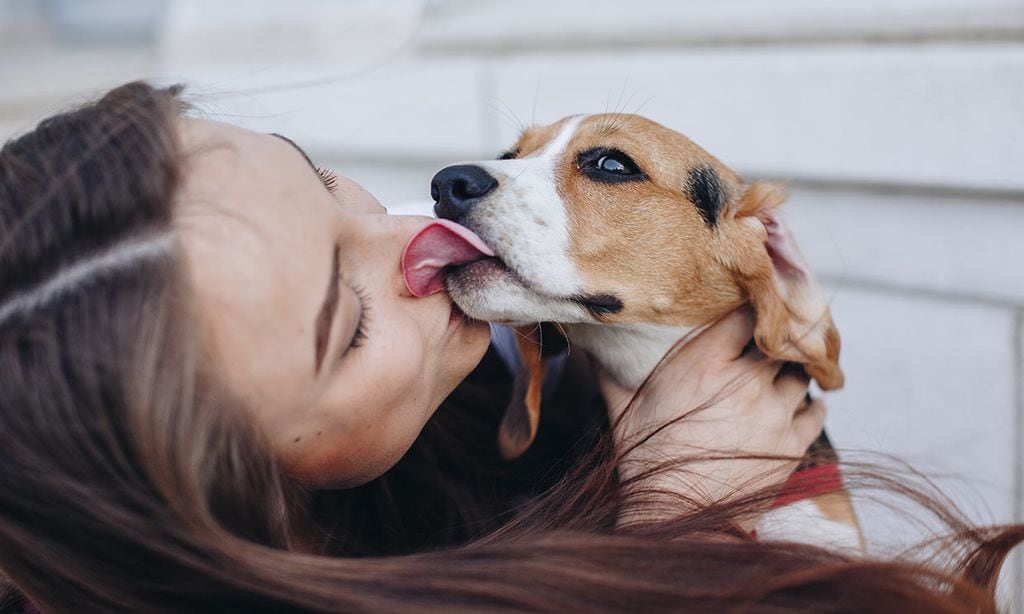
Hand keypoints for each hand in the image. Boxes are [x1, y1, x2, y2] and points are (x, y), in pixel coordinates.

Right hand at [599, 308, 825, 524]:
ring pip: (800, 373)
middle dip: (777, 337)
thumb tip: (588, 339)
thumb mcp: (621, 408)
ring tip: (782, 373)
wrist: (676, 517)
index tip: (750, 306)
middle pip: (781, 339)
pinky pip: (816, 411)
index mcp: (706, 363)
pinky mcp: (792, 445)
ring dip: (793, 371)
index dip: (752, 306)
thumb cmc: (644, 459)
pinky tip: (802, 402)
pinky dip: (812, 404)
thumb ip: (610, 368)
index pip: (747, 313)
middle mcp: (746, 382)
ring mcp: (774, 414)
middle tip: (771, 337)